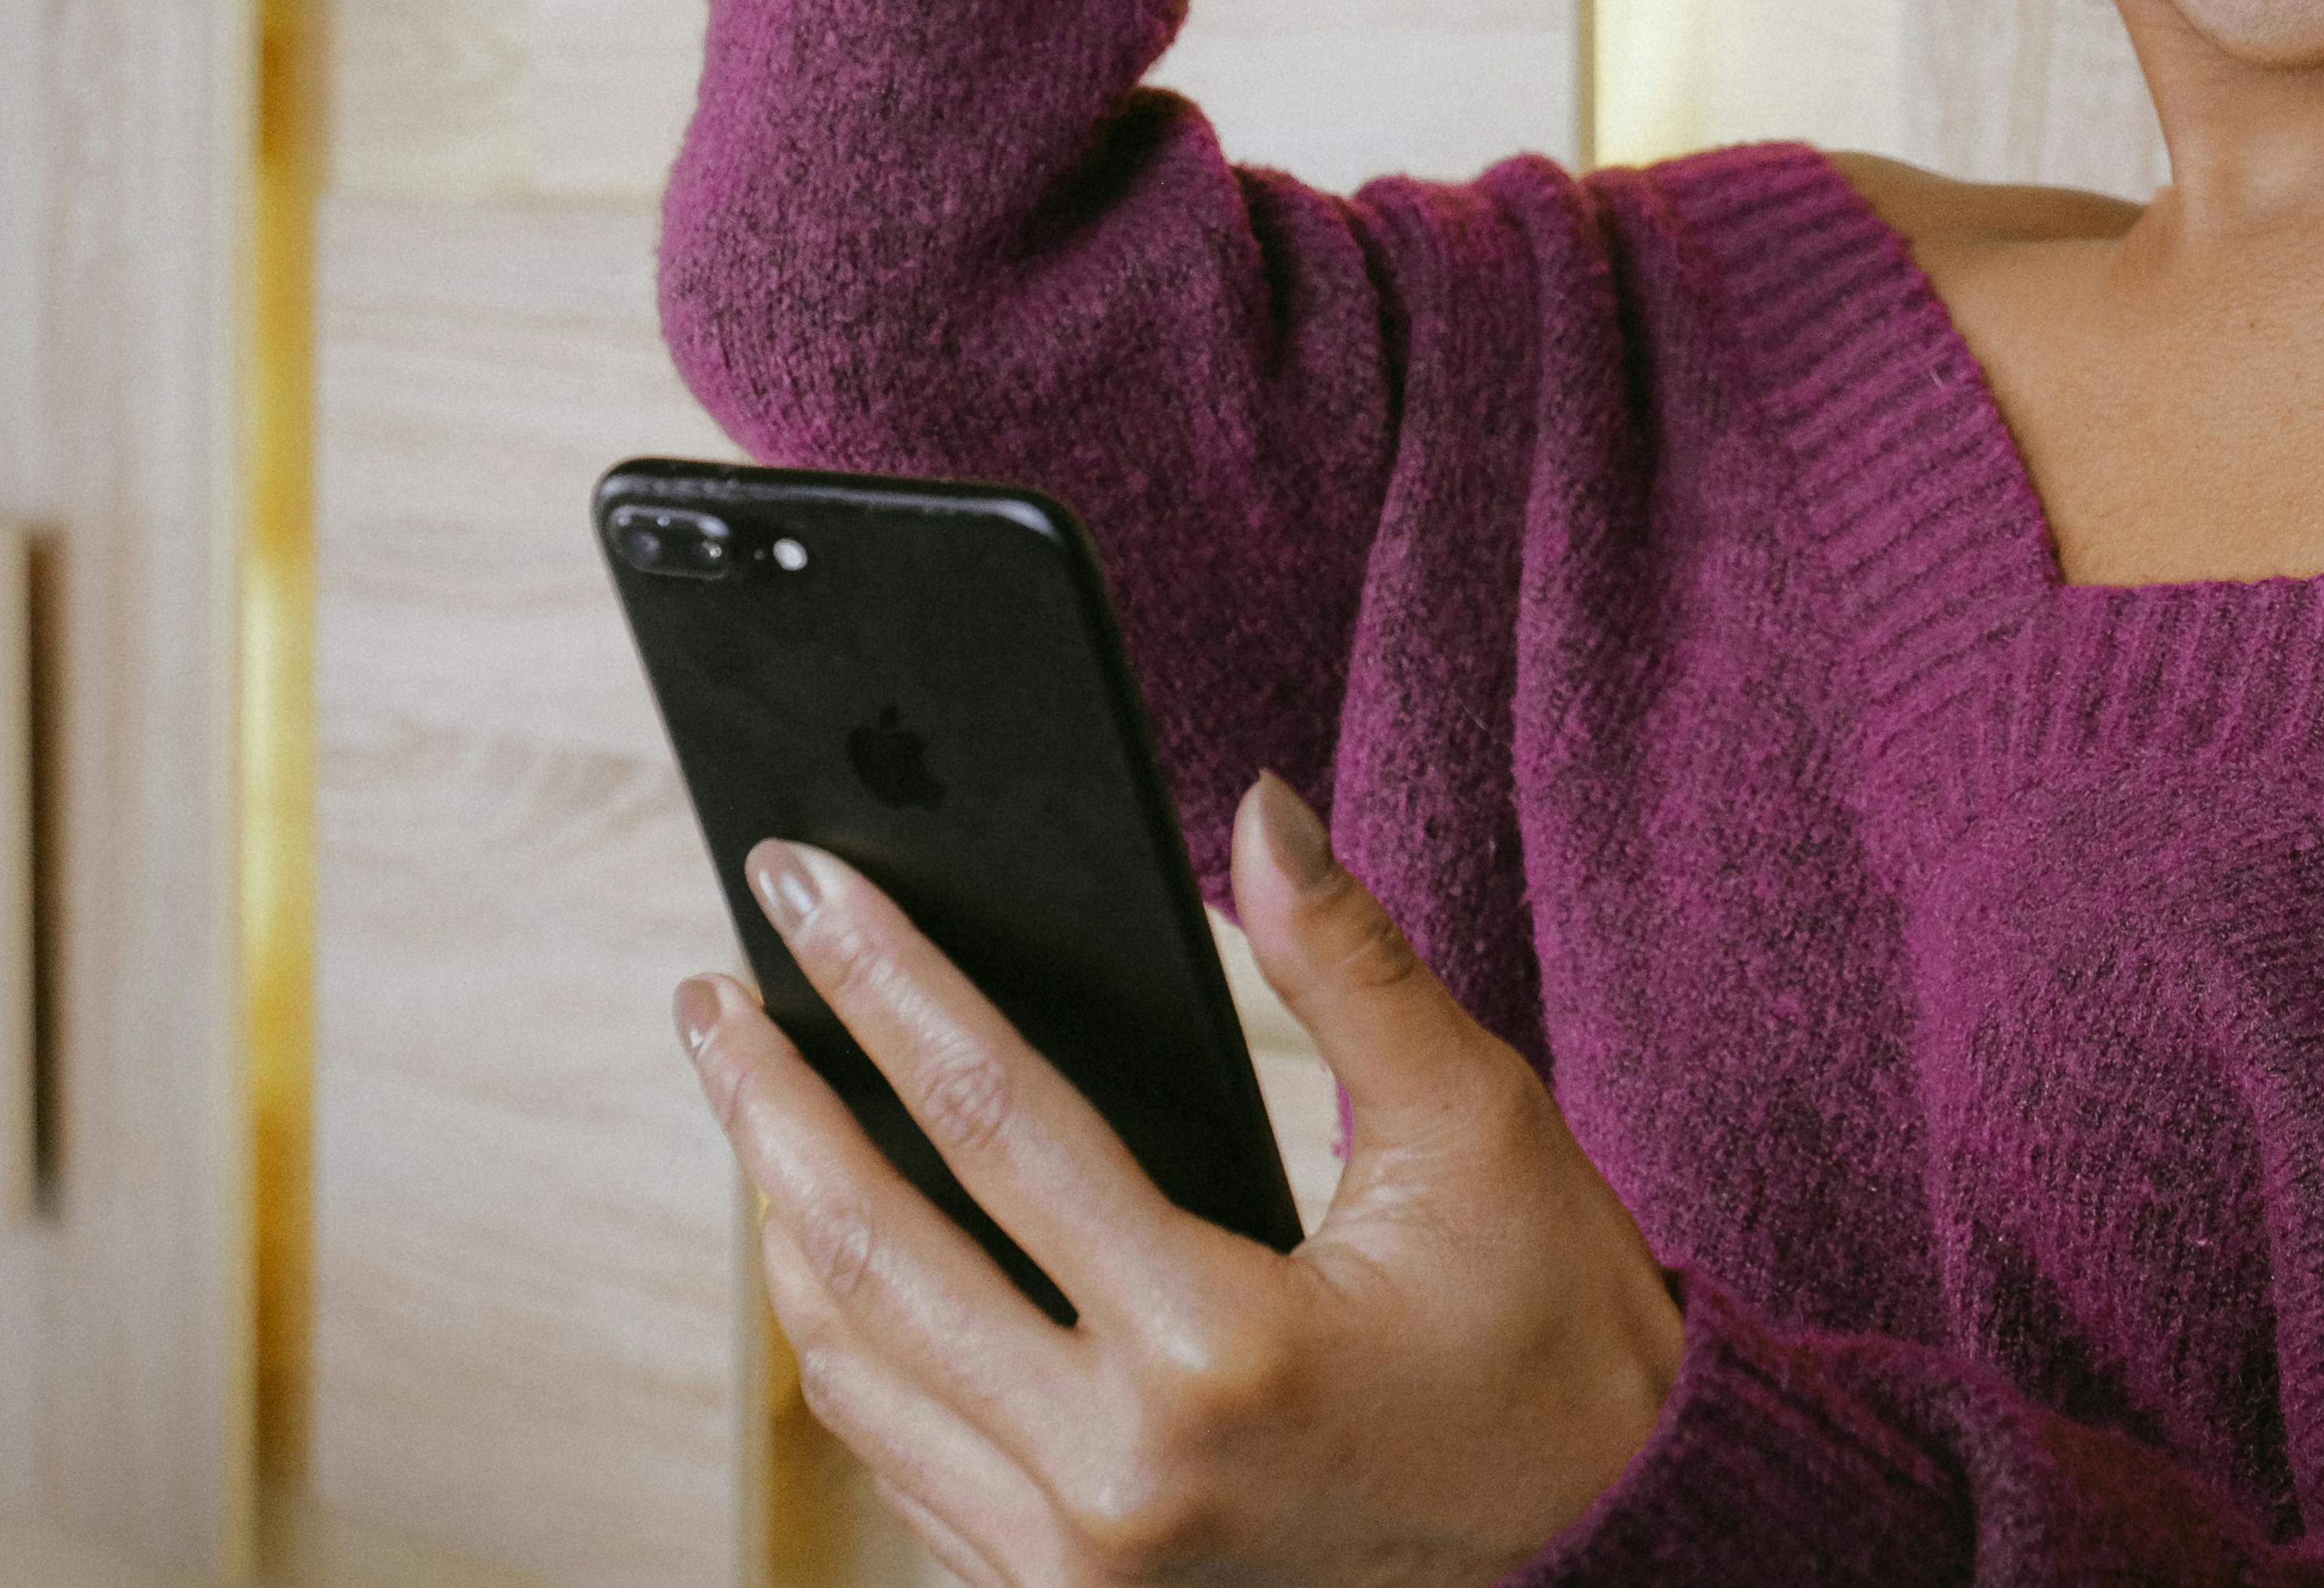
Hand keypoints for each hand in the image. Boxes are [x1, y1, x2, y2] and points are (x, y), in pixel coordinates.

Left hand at [678, 774, 1683, 1586]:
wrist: (1611, 1558)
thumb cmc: (1558, 1344)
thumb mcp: (1481, 1131)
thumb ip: (1352, 967)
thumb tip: (1257, 811)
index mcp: (1223, 1350)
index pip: (998, 1121)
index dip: (888, 984)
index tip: (803, 888)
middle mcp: (1125, 1480)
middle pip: (876, 1255)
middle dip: (772, 1105)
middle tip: (712, 994)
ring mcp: (1085, 1572)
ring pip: (858, 1380)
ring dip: (784, 1229)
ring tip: (752, 1108)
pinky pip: (910, 1470)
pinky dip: (850, 1358)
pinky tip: (834, 1266)